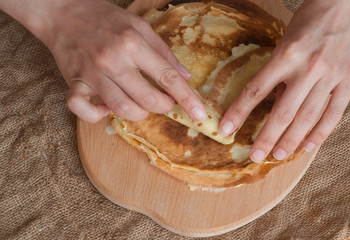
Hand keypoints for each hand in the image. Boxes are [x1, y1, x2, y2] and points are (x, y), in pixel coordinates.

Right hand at [0, 0, 205, 122]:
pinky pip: (83, 110)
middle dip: (163, 107)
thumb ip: (164, 52)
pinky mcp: (73, 82)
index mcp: (132, 43)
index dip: (187, 99)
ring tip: (141, 105)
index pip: (167, 77)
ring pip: (122, 109)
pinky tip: (106, 108)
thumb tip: (185, 76)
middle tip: (165, 102)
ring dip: (139, 114)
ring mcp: (92, 73)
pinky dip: (97, 116)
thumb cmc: (104, 17)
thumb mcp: (139, 25)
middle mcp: (113, 60)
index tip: (200, 115)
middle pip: (147, 99)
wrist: (61, 10)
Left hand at [220, 0, 349, 161]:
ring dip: (291, 140)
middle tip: (256, 155)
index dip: (239, 113)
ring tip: (278, 155)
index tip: (226, 129)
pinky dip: (320, 132)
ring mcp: (331, 76)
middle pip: (282, 112)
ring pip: (307, 117)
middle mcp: (308, 68)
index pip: (255, 90)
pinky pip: (333, 113)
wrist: (344, 4)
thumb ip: (277, 75)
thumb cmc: (307, 23)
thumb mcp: (283, 43)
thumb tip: (269, 105)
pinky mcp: (349, 81)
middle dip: (267, 137)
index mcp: (285, 55)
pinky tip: (307, 145)